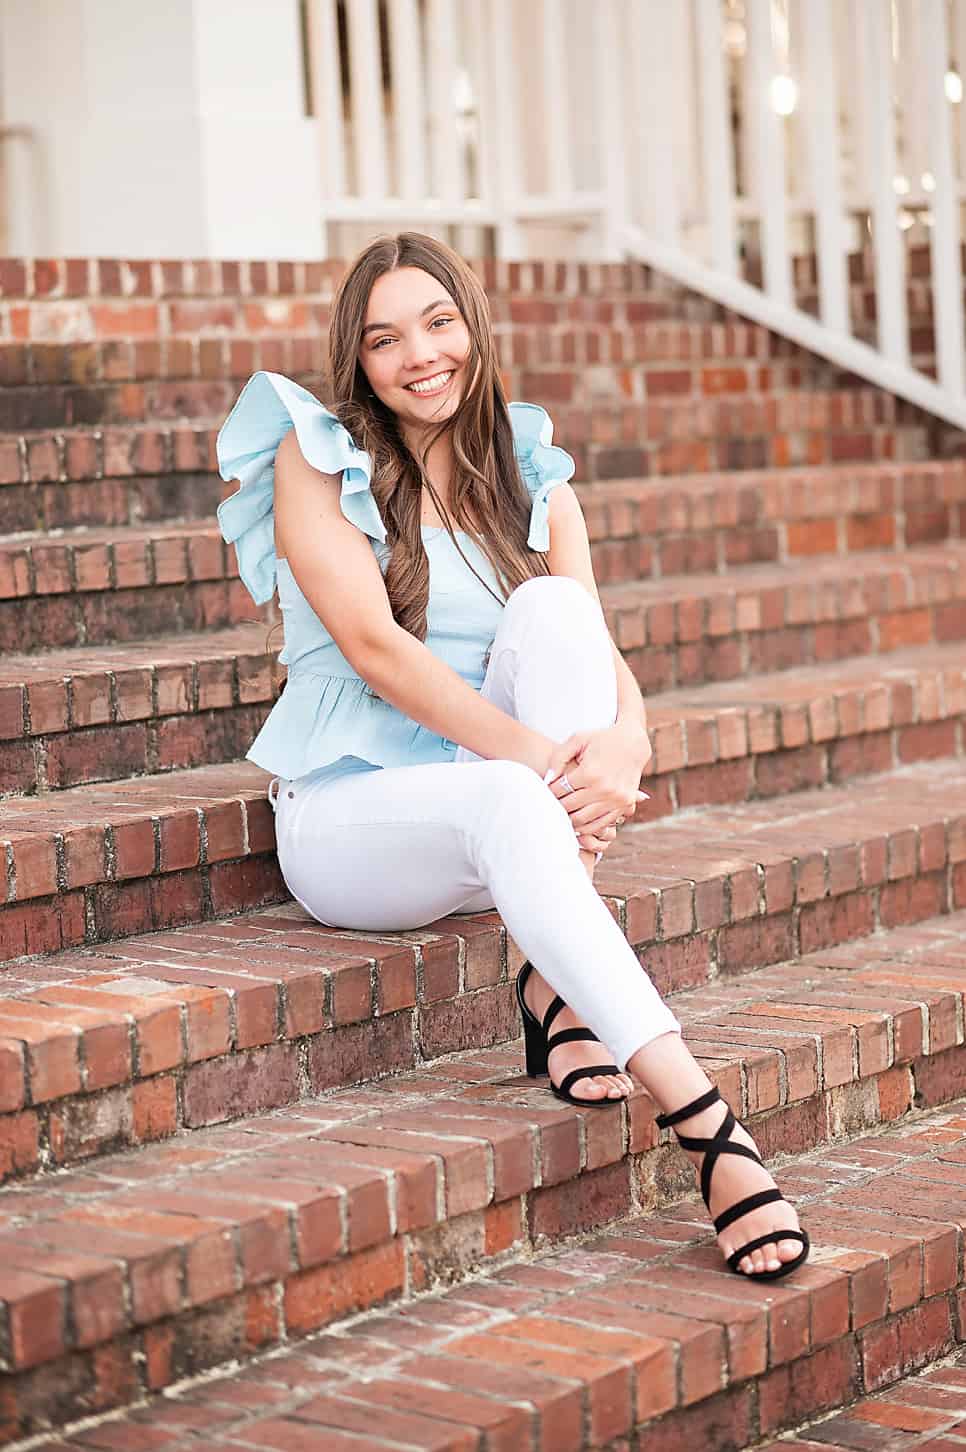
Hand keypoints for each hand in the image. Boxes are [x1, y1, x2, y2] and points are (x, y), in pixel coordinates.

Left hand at [544, 720, 651, 844]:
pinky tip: (578, 820)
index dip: (550, 792)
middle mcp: (603, 788)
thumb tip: (547, 780)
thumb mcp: (577, 740)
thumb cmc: (602, 739)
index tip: (546, 791)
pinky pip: (601, 824)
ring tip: (563, 813)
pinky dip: (587, 826)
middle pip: (569, 808)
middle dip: (557, 807)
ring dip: (569, 820)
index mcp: (589, 772)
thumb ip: (558, 758)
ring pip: (583, 820)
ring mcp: (616, 799)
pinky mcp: (624, 805)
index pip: (559, 790)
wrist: (633, 742)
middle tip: (550, 805)